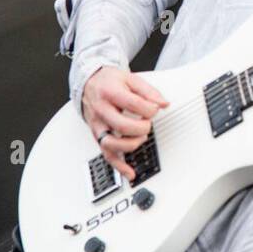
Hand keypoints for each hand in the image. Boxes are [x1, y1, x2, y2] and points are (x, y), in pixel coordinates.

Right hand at [81, 66, 168, 181]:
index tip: (154, 108)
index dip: (149, 109)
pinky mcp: (98, 136)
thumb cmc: (110, 82)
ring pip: (111, 143)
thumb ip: (149, 91)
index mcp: (110, 93)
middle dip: (141, 127)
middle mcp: (101, 110)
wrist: (89, 83)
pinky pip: (106, 155)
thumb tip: (163, 104)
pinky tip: (130, 172)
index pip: (132, 104)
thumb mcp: (131, 79)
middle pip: (121, 126)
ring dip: (131, 144)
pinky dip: (119, 166)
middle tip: (147, 123)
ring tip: (141, 139)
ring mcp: (98, 125)